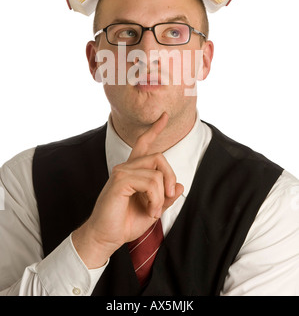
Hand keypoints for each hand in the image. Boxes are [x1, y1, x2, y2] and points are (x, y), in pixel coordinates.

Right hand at [72, 112, 183, 267]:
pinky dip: (156, 199)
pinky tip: (150, 210)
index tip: (164, 116)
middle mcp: (126, 167)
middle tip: (169, 197)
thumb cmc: (126, 223)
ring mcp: (122, 172)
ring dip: (161, 196)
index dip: (155, 129)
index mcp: (133, 171)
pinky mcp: (120, 180)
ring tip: (154, 211)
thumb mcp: (153, 209)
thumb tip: (179, 184)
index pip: (143, 143)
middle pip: (159, 156)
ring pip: (156, 172)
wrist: (107, 237)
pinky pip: (150, 182)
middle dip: (170, 176)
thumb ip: (166, 196)